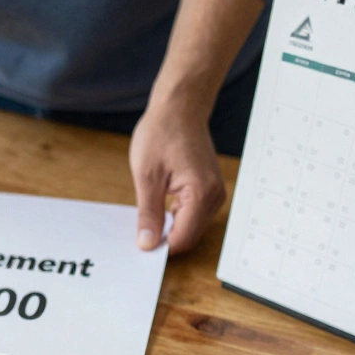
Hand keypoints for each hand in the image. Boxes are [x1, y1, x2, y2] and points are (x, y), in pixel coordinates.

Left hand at [130, 101, 226, 255]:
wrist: (180, 108)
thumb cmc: (162, 133)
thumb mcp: (146, 176)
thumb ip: (148, 214)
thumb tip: (148, 244)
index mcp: (201, 193)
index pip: (182, 238)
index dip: (160, 246)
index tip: (139, 245)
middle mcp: (215, 196)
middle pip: (188, 236)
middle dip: (165, 238)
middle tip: (139, 229)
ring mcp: (215, 194)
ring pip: (190, 228)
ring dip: (170, 227)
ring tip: (149, 211)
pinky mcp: (210, 190)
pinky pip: (193, 215)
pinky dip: (176, 216)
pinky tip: (159, 205)